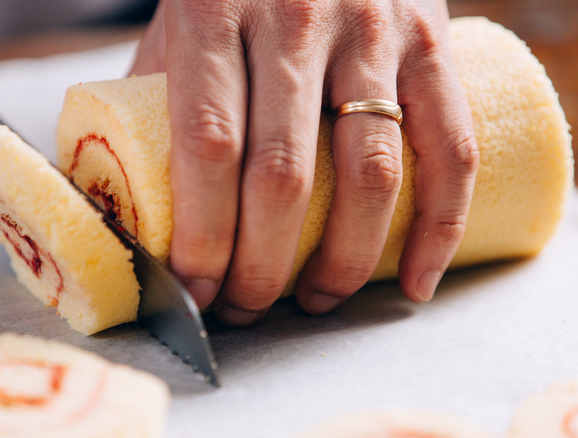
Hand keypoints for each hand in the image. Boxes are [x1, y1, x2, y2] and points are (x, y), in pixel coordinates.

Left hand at [131, 0, 477, 324]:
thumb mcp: (177, 24)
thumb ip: (151, 102)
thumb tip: (125, 201)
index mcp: (214, 13)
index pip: (209, 145)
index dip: (203, 235)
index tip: (196, 285)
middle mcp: (296, 20)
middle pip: (283, 175)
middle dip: (262, 268)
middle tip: (245, 307)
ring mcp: (373, 32)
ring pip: (369, 175)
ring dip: (340, 262)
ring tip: (315, 301)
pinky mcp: (430, 44)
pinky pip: (452, 148)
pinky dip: (439, 227)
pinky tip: (414, 280)